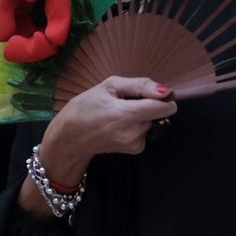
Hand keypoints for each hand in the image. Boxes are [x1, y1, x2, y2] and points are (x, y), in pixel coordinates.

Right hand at [38, 76, 177, 187]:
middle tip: (122, 102)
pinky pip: (144, 131)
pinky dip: (135, 126)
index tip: (149, 92)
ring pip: (151, 121)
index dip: (163, 97)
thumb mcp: (108, 86)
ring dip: (139, 116)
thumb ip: (140, 85)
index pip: (165, 107)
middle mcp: (134, 132)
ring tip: (117, 114)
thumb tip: (165, 91)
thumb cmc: (84, 108)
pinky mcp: (135, 150)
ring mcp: (135, 143)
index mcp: (127, 114)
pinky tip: (118, 125)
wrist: (70, 138)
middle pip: (157, 113)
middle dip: (146, 104)